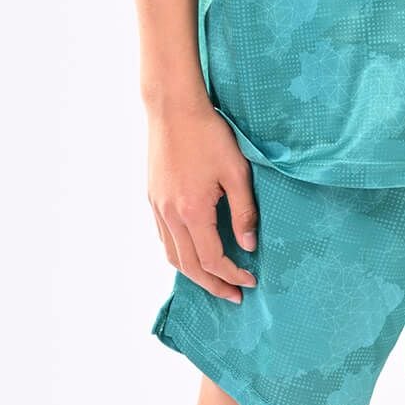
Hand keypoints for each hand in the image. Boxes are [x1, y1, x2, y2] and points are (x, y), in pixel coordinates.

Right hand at [147, 98, 258, 303]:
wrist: (174, 109)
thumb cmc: (209, 135)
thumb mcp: (236, 171)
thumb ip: (244, 211)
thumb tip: (249, 245)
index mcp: (192, 211)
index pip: (213, 259)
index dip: (233, 275)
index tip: (251, 281)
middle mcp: (170, 215)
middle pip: (189, 266)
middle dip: (213, 285)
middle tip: (233, 295)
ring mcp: (158, 207)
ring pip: (172, 255)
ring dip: (194, 273)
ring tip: (214, 280)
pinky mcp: (153, 197)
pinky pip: (164, 237)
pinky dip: (179, 253)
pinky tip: (193, 251)